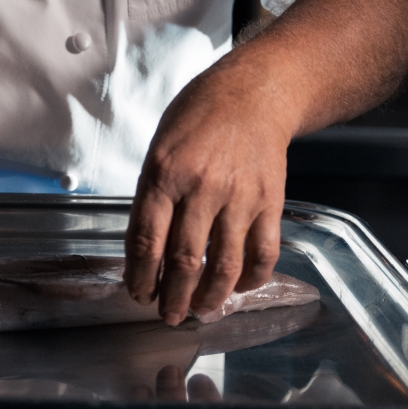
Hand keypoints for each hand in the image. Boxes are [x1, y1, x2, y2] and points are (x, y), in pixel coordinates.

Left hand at [124, 55, 290, 325]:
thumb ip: (152, 193)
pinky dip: (252, 280)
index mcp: (165, 172)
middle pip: (184, 261)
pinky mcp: (270, 203)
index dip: (141, 276)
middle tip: (168, 315)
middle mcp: (201, 188)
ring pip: (224, 266)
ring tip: (200, 311)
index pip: (147, 239)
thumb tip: (145, 246)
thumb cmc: (199, 115)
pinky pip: (263, 255)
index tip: (138, 293)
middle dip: (173, 298)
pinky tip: (239, 288)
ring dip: (210, 298)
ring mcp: (239, 198)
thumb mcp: (160, 146)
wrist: (253, 93)